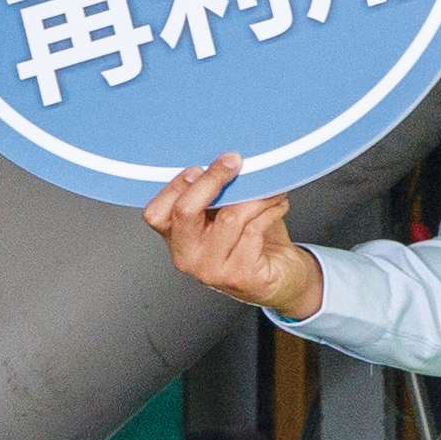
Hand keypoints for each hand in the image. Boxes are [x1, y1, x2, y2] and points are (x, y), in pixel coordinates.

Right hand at [141, 158, 324, 320]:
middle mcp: (188, 257)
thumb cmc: (253, 244)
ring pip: (229, 218)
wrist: (283, 278)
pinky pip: (254, 230)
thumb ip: (215, 197)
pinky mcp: (240, 276)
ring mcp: (212, 269)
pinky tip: (278, 206)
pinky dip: (270, 211)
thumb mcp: (224, 217)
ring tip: (270, 189)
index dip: (176, 185)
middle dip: (212, 180)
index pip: (157, 212)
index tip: (202, 165)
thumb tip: (221, 161)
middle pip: (185, 211)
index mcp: (177, 239)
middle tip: (235, 162)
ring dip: (255, 196)